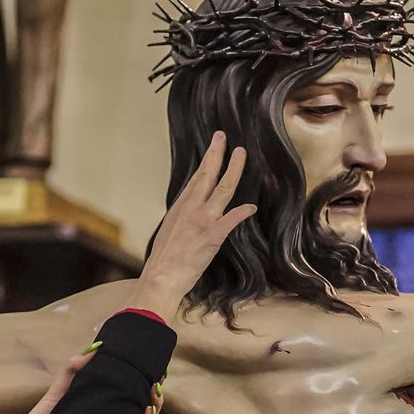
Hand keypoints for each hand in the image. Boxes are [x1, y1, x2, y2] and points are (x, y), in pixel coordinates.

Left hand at [0, 352, 164, 413]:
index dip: (146, 384)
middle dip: (153, 401)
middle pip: (142, 410)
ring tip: (146, 412)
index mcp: (100, 404)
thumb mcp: (56, 394)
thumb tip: (95, 348)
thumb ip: (72, 371)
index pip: (131, 393)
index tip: (154, 376)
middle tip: (154, 394)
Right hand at [128, 131, 254, 321]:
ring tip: (241, 154)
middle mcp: (192, 208)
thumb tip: (192, 212)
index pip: (197, 177)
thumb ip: (183, 218)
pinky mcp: (213, 235)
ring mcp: (203, 220)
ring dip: (234, 170)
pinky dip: (242, 211)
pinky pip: (231, 219)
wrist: (161, 276)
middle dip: (217, 153)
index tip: (214, 145)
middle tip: (224, 137)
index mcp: (181, 207)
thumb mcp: (170, 231)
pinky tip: (251, 206)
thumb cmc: (163, 260)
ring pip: (223, 189)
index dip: (207, 160)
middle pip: (208, 175)